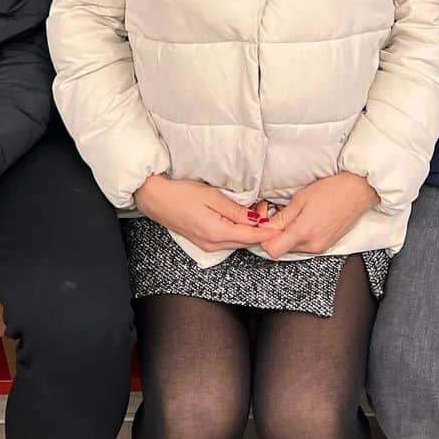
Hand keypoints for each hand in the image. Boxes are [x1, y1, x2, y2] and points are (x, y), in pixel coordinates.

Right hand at [134, 175, 273, 253]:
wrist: (156, 198)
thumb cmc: (181, 194)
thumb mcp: (212, 197)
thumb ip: (235, 210)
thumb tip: (256, 219)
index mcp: (217, 234)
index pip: (251, 237)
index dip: (267, 231)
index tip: (282, 224)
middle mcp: (213, 245)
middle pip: (245, 241)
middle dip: (260, 228)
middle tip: (269, 209)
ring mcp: (207, 245)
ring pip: (237, 240)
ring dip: (249, 229)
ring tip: (258, 209)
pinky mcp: (203, 241)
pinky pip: (227, 238)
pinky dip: (238, 230)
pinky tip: (242, 217)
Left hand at [260, 173, 379, 258]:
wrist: (359, 191)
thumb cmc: (332, 190)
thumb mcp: (301, 198)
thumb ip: (282, 217)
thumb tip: (266, 226)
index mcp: (303, 233)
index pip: (272, 250)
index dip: (264, 237)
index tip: (264, 224)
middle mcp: (312, 246)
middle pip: (282, 249)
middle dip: (277, 234)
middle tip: (278, 213)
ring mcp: (321, 247)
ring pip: (294, 247)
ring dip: (289, 234)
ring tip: (295, 214)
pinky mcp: (327, 245)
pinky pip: (306, 245)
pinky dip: (301, 235)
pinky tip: (306, 219)